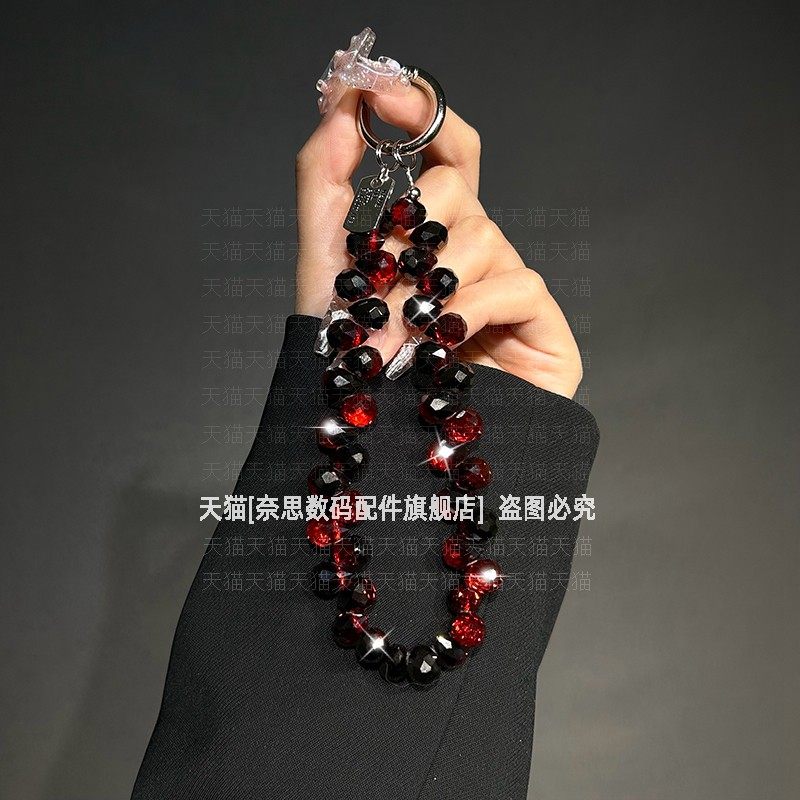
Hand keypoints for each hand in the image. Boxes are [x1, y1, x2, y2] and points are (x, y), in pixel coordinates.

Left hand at [295, 88, 582, 398]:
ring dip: (427, 289)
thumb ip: (325, 185)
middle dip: (408, 235)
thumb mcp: (327, 269)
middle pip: (458, 190)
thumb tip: (342, 104)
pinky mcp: (542, 324)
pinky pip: (516, 283)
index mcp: (432, 236)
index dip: (424, 115)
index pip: (447, 153)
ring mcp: (510, 285)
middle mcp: (474, 252)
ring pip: (483, 238)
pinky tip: (446, 340)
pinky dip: (471, 307)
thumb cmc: (359, 365)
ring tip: (395, 341)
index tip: (386, 95)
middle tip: (377, 292)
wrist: (390, 447)